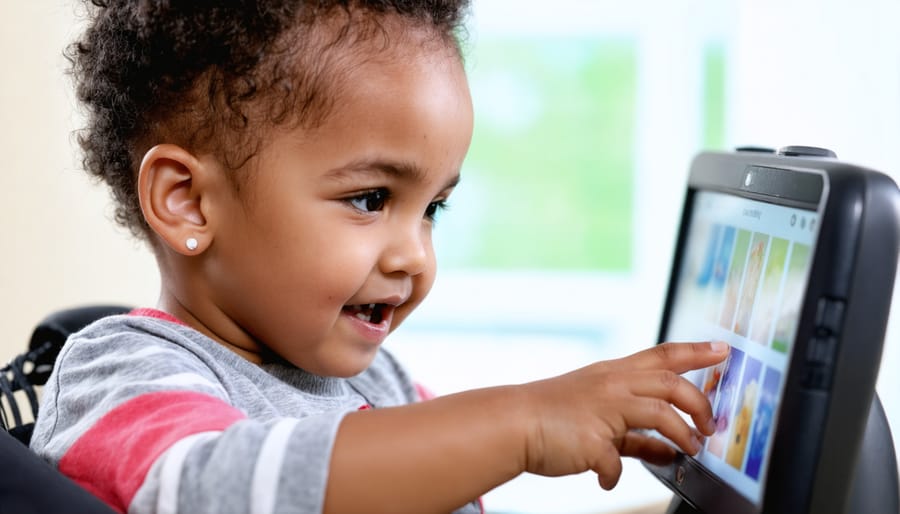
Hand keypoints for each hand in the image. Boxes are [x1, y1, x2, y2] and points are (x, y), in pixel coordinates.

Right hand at [517, 341, 728, 488]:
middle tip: (710, 425)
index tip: (722, 349)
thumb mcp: (596, 410)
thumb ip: (634, 430)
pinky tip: (607, 479)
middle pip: (671, 384)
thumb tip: (667, 448)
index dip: (696, 351)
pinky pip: (616, 462)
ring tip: (690, 451)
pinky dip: (615, 475)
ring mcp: (603, 410)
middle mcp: (612, 386)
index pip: (663, 355)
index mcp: (613, 373)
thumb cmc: (552, 414)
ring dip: (682, 436)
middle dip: (699, 403)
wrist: (513, 422)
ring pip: (660, 415)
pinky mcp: (593, 440)